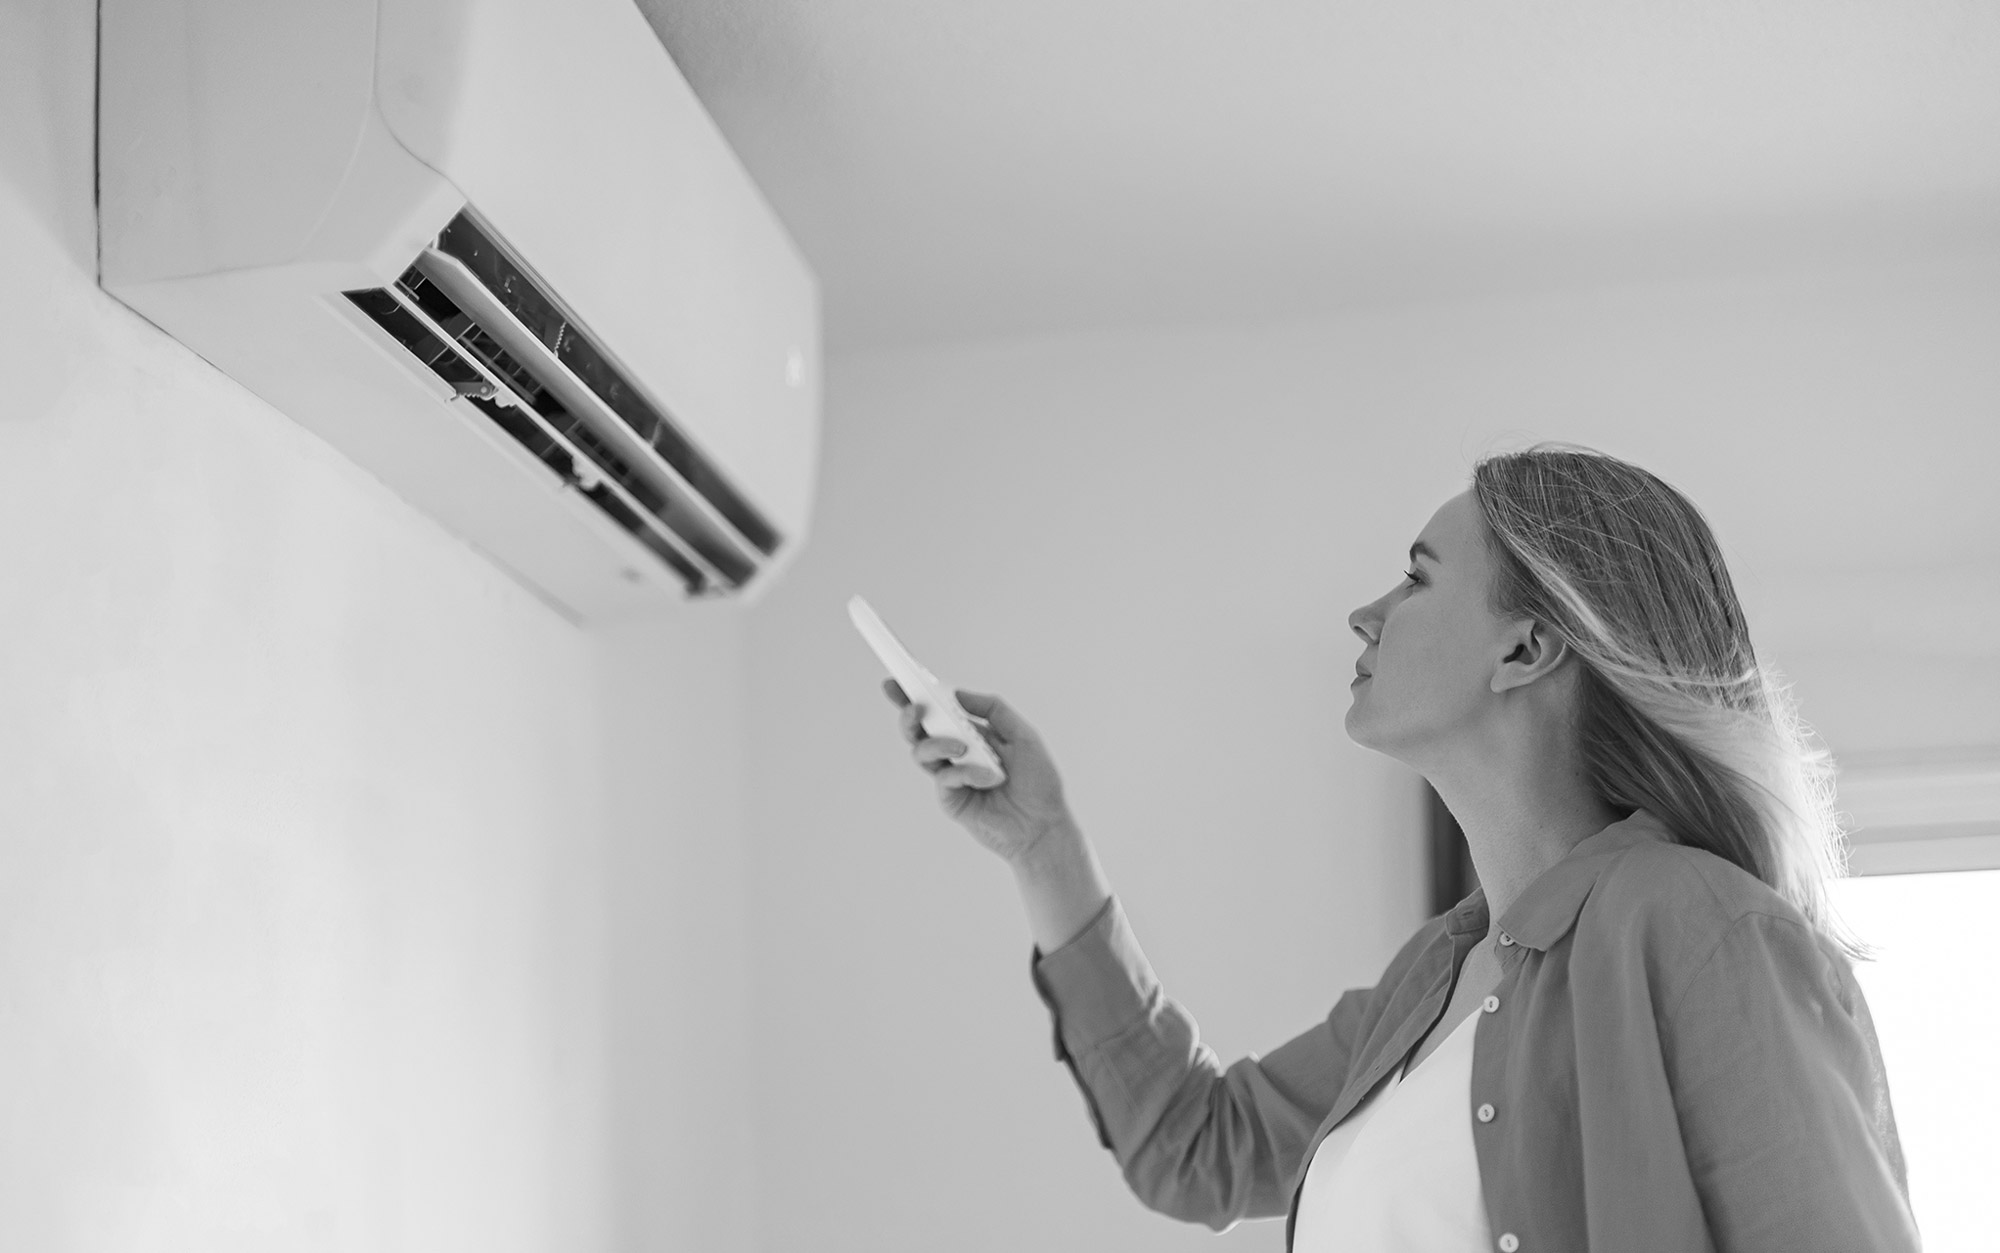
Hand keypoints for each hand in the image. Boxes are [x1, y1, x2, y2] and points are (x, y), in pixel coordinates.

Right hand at [882, 680, 1074, 864]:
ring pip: (922, 752)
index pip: (936, 712)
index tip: (894, 681)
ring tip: (961, 746)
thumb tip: (957, 693)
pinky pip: (945, 778)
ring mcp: (951, 777)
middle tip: (916, 708)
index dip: (911, 696)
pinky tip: (987, 778)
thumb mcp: (1023, 735)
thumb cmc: (1037, 781)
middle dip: (909, 717)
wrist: (1044, 825)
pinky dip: (965, 772)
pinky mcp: (951, 800)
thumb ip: (993, 709)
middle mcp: (955, 753)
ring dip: (937, 744)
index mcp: (970, 734)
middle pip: (918, 731)